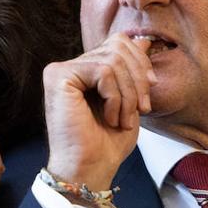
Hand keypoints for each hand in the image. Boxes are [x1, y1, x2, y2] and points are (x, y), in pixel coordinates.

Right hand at [43, 34, 154, 188]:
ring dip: (128, 94)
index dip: (141, 64)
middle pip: (118, 46)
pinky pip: (103, 71)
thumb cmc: (107, 142)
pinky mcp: (58, 76)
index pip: (119, 42)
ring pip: (113, 60)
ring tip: (124, 119)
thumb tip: (143, 39)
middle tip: (142, 110)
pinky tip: (110, 118)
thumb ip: (131, 70)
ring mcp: (61, 70)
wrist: (91, 168)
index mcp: (85, 69)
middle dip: (138, 80)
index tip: (149, 93)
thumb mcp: (129, 100)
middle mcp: (70, 66)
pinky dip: (115, 97)